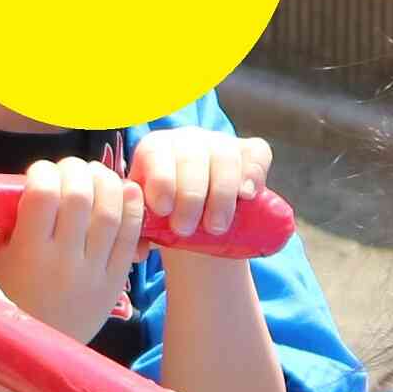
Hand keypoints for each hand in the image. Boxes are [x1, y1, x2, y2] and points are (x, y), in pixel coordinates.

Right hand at [0, 155, 144, 342]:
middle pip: (80, 195)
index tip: (36, 173)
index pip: (43, 194)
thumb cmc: (5, 297)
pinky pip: (131, 236)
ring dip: (104, 181)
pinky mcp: (115, 281)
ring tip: (93, 176)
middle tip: (66, 170)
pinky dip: (132, 206)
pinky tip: (124, 189)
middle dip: (74, 170)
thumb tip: (14, 190)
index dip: (41, 172)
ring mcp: (93, 272)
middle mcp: (64, 262)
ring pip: (110, 211)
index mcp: (28, 254)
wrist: (33, 353)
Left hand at [126, 128, 271, 244]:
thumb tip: (137, 252)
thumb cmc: (164, 215)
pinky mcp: (248, 151)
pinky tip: (248, 195)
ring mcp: (220, 142)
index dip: (161, 179)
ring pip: (224, 157)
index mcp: (155, 148)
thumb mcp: (145, 221)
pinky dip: (254, 172)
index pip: (156, 153)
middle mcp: (187, 140)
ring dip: (221, 193)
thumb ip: (135, 234)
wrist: (197, 211)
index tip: (163, 210)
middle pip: (192, 158)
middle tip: (185, 230)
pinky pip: (257, 152)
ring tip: (215, 227)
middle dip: (190, 196)